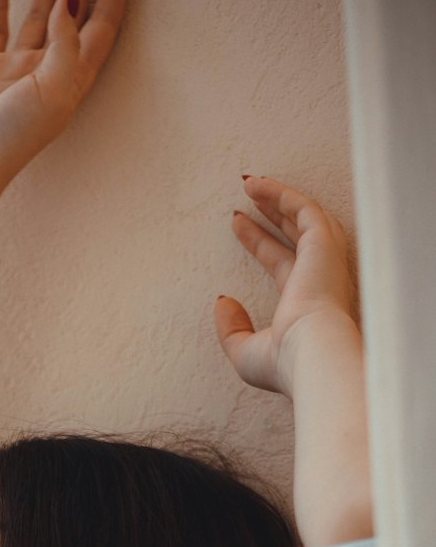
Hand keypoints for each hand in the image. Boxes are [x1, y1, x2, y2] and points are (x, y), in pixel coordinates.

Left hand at [214, 176, 360, 400]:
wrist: (312, 354)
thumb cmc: (284, 363)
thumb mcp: (246, 352)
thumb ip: (232, 329)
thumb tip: (221, 301)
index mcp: (306, 301)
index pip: (281, 261)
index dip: (259, 243)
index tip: (237, 225)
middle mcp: (320, 277)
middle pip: (293, 234)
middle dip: (271, 214)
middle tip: (246, 201)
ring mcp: (325, 258)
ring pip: (303, 216)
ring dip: (278, 197)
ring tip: (249, 183)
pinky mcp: (325, 243)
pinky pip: (303, 208)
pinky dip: (281, 193)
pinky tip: (256, 185)